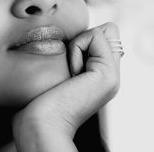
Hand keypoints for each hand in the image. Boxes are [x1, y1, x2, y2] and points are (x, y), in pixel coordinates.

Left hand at [12, 22, 121, 151]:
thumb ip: (77, 50)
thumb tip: (88, 30)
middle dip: (83, 40)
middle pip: (108, 30)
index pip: (104, 35)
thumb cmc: (41, 97)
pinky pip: (95, 36)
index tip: (68, 65)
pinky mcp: (108, 74)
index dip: (83, 39)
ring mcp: (113, 76)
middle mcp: (111, 76)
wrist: (42, 122)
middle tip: (70, 68)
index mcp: (101, 75)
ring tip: (70, 73)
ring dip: (77, 46)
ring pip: (101, 31)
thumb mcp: (61, 66)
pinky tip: (72, 73)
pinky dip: (77, 48)